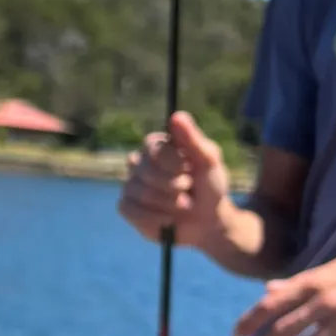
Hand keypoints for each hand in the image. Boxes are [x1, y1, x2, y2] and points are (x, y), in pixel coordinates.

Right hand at [118, 111, 231, 248]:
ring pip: (140, 192)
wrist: (205, 220)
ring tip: (182, 205)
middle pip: (145, 171)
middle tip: (188, 189)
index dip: (171, 162)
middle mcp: (139, 163)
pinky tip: (168, 219)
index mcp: (157, 146)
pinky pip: (130, 210)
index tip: (189, 170)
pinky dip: (153, 217)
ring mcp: (131, 185)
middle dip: (171, 185)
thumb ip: (192, 139)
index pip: (153, 148)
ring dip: (167, 203)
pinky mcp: (127, 207)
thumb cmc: (209, 187)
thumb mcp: (208, 161)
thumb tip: (176, 115)